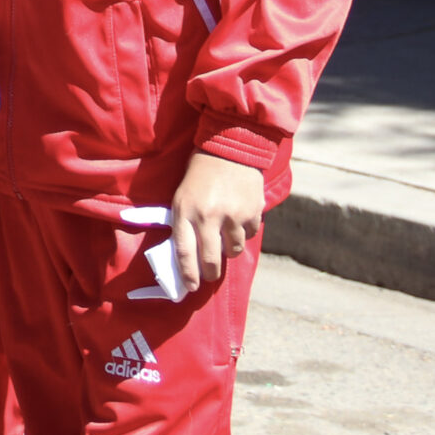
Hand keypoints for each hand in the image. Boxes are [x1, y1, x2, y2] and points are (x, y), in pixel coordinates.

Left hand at [171, 150, 265, 287]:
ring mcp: (233, 215)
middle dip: (209, 273)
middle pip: (210, 259)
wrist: (230, 148)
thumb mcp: (182, 196)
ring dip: (229, 249)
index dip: (187, 274)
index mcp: (186, 211)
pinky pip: (249, 236)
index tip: (190, 287)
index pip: (184, 252)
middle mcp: (208, 216)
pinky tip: (239, 219)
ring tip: (225, 236)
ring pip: (233, 251)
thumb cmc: (200, 174)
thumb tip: (187, 256)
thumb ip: (183, 223)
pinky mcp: (252, 212)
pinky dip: (244, 233)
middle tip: (209, 275)